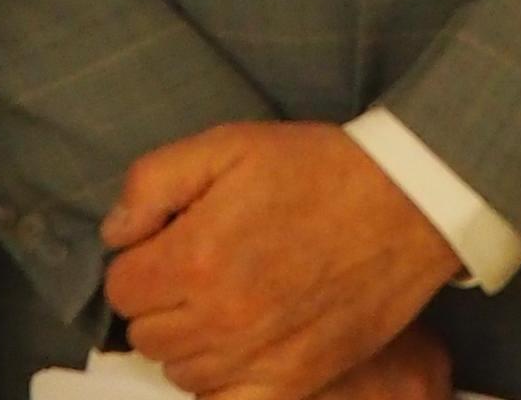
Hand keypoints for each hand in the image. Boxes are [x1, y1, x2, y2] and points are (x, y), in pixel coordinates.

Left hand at [99, 121, 461, 399]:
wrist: (405, 202)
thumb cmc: (317, 170)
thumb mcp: (227, 145)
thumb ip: (152, 183)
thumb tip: (115, 234)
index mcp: (195, 257)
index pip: (121, 288)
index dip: (140, 261)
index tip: (170, 243)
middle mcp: (220, 317)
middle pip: (146, 334)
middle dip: (161, 300)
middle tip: (200, 268)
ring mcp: (258, 357)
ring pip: (181, 373)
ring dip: (190, 341)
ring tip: (225, 302)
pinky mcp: (295, 381)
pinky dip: (222, 384)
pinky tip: (238, 349)